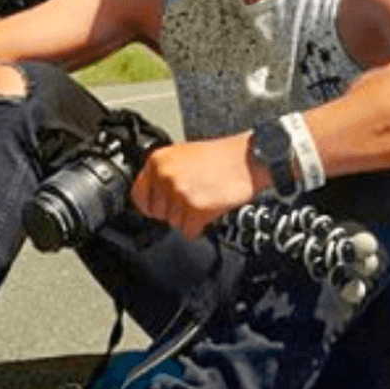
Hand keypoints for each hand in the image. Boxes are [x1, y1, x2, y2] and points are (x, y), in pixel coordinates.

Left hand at [129, 134, 266, 240]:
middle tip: (195, 197)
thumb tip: (150, 200)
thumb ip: (164, 175)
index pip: (138, 195)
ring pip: (173, 224)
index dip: (152, 205)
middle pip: (157, 214)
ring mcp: (179, 192)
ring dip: (189, 218)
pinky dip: (201, 227)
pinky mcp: (195, 208)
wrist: (251, 159)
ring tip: (206, 198)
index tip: (162, 207)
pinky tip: (211, 209)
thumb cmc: (223, 157)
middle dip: (175, 212)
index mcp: (157, 160)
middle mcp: (164, 175)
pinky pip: (189, 232)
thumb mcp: (182, 156)